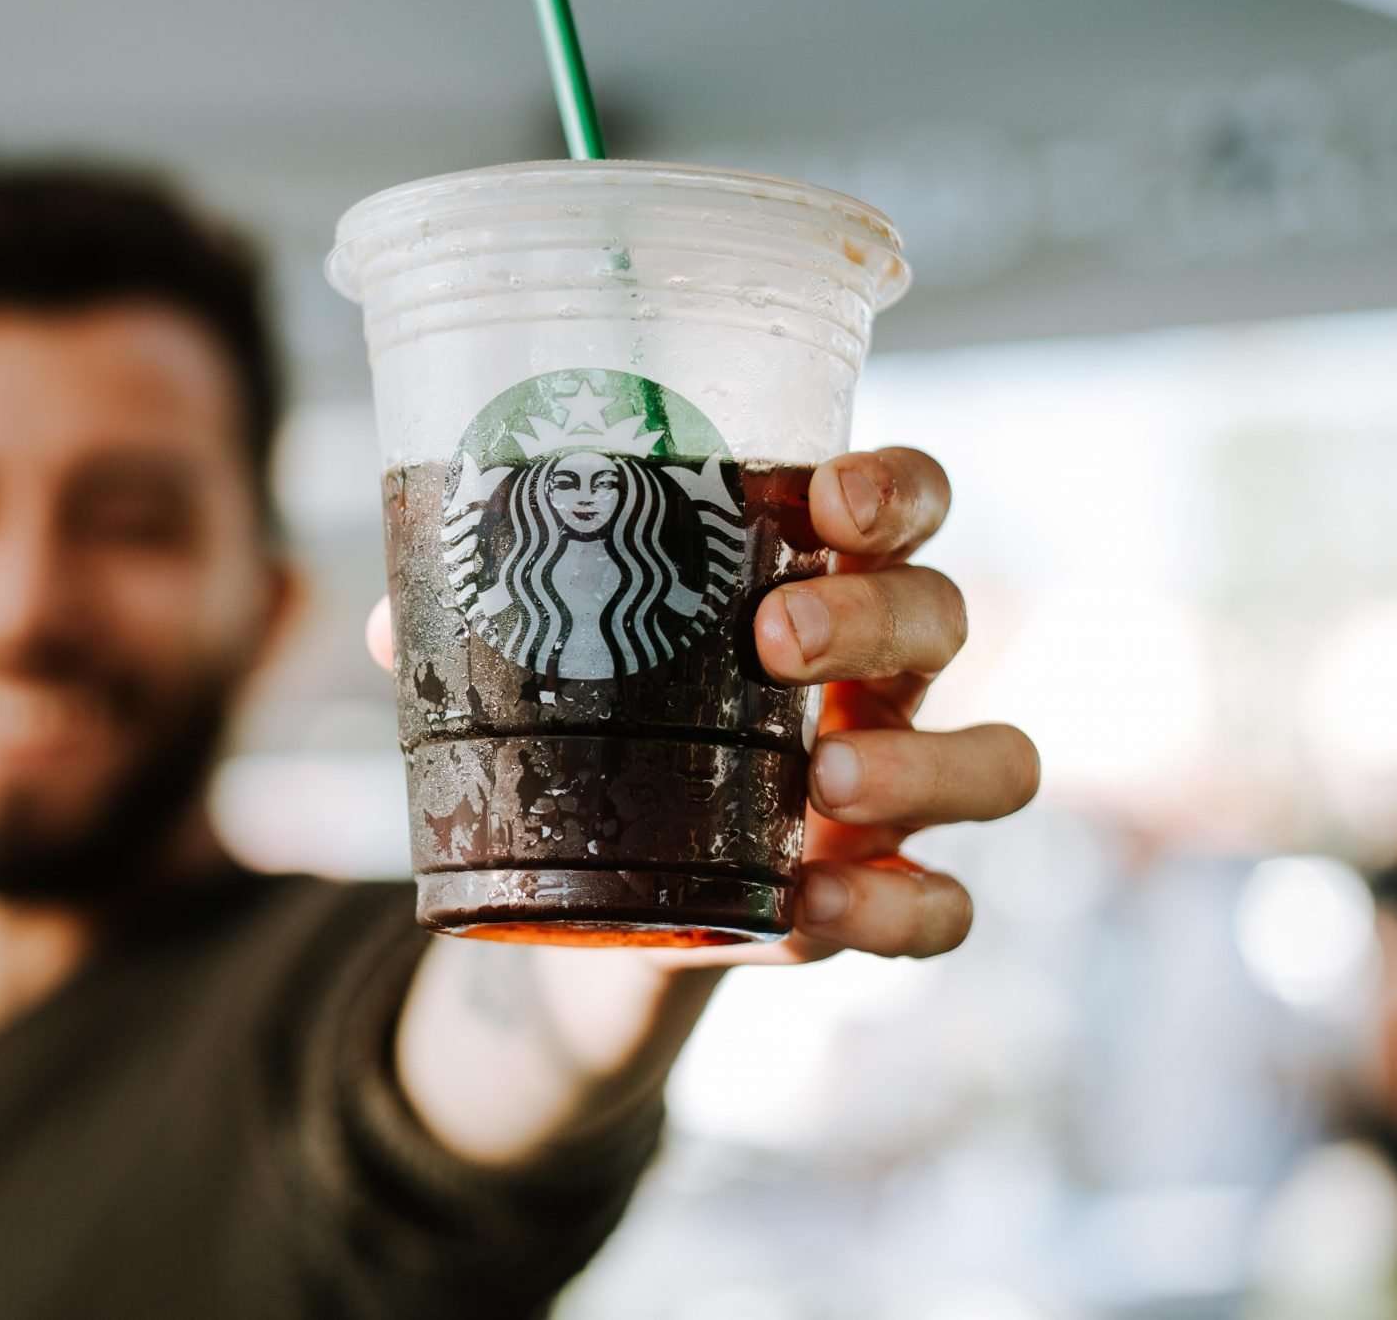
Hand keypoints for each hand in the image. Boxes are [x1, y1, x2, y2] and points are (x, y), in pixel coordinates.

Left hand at [364, 445, 1036, 971]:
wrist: (600, 893)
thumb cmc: (601, 726)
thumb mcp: (546, 668)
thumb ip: (483, 632)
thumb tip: (399, 624)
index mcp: (813, 580)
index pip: (905, 502)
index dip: (894, 488)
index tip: (831, 499)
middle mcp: (879, 677)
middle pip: (944, 613)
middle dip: (874, 615)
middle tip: (776, 637)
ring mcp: (897, 789)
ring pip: (997, 760)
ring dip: (922, 762)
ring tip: (824, 782)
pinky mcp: (876, 899)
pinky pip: (947, 910)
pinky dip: (895, 910)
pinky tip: (812, 908)